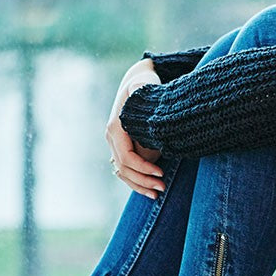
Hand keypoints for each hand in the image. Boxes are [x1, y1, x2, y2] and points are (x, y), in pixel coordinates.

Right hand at [105, 58, 164, 198]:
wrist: (138, 82)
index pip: (126, 156)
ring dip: (140, 185)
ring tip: (158, 193)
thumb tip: (137, 96)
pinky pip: (126, 170)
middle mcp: (112, 137)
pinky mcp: (123, 148)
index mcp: (115, 127)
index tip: (161, 172)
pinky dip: (137, 181)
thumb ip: (140, 91)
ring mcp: (116, 144)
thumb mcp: (143, 85)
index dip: (143, 167)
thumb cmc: (144, 85)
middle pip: (124, 168)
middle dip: (143, 180)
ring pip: (123, 173)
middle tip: (163, 187)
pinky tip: (151, 189)